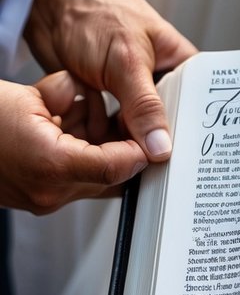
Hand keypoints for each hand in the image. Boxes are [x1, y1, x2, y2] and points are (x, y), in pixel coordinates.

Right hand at [0, 73, 148, 212]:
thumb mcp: (32, 94)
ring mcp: (41, 199)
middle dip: (124, 150)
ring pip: (94, 181)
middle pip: (111, 178)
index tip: (152, 137)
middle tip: (136, 128)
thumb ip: (72, 96)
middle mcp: (49, 191)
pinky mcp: (35, 199)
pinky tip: (69, 131)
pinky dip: (80, 158)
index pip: (117, 166)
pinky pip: (74, 180)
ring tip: (90, 122)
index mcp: (52, 165)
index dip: (139, 150)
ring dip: (101, 154)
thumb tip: (94, 95)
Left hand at [23, 0, 195, 162]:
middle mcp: (158, 79)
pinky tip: (99, 143)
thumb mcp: (126, 60)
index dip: (195, 134)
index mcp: (179, 63)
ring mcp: (130, 92)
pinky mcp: (104, 102)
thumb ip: (144, 105)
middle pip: (167, 124)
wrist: (48, 3)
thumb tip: (162, 146)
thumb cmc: (96, 11)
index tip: (188, 163)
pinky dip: (102, 138)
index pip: (198, 106)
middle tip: (153, 169)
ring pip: (136, 132)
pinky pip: (109, 131)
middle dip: (156, 143)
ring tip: (122, 157)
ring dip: (125, 143)